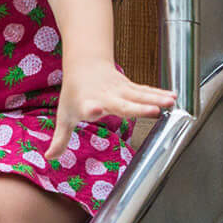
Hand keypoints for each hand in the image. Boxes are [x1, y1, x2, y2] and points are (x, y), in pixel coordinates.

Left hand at [47, 61, 175, 162]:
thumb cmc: (74, 94)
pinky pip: (145, 91)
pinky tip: (173, 97)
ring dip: (156, 99)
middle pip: (122, 103)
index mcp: (87, 104)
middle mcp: (105, 96)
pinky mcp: (129, 86)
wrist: (85, 65)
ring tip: (171, 103)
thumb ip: (60, 138)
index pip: (89, 107)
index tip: (96, 109)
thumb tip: (49, 158)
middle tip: (152, 111)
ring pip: (139, 95)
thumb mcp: (64, 116)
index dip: (92, 109)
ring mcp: (119, 90)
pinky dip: (159, 93)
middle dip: (137, 107)